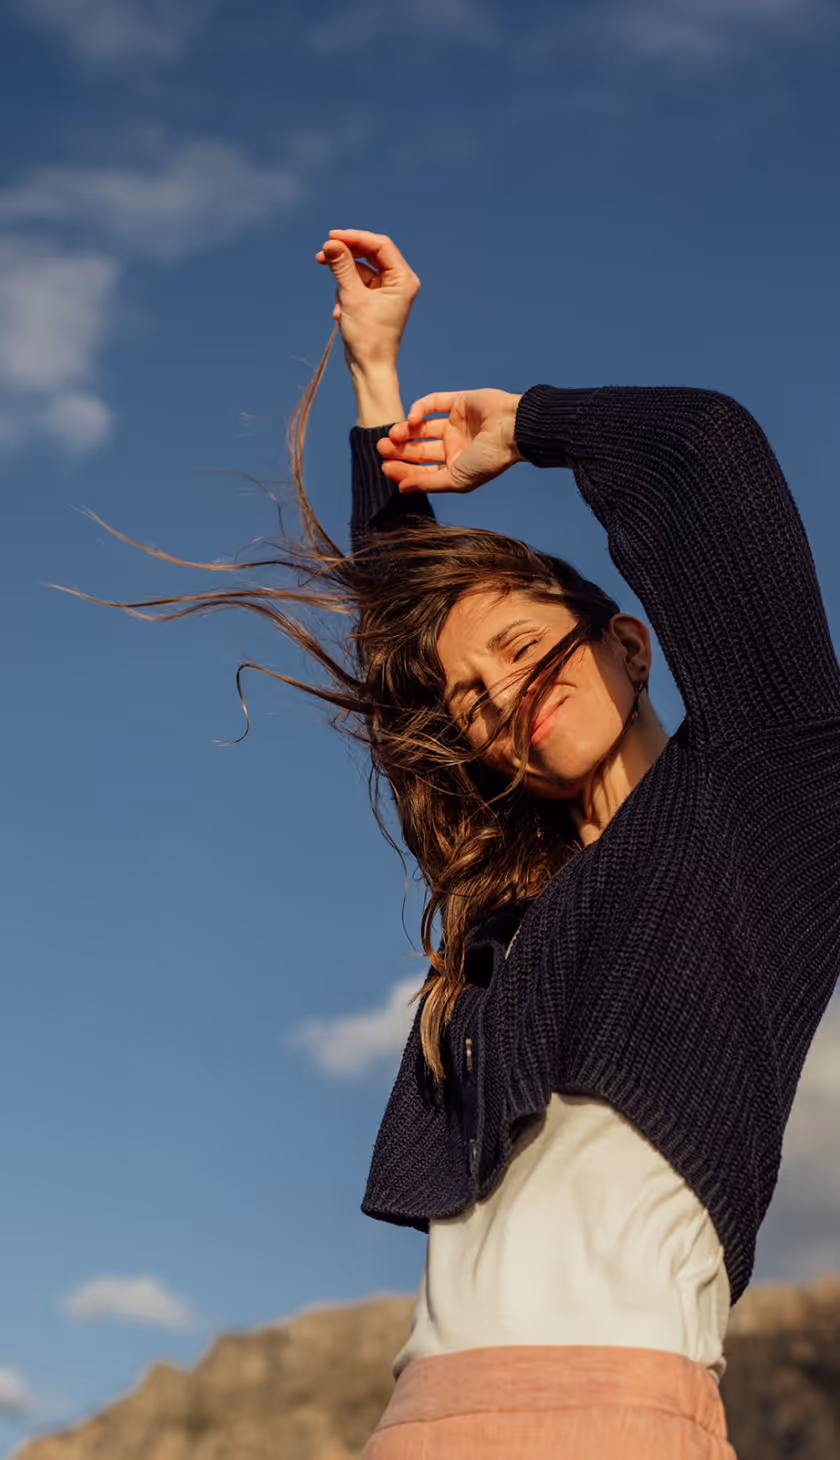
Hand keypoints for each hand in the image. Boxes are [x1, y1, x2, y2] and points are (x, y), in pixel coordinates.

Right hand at [315, 229, 419, 377]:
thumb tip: (330, 243)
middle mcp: (398, 282)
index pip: (380, 246)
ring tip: (338, 306)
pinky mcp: (374, 300)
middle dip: (345, 256)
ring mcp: (386, 291)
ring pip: (359, 271)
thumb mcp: (352, 298)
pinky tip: (340, 314)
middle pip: (368, 254)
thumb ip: (342, 267)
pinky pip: (356, 285)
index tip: (332, 236)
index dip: (355, 237)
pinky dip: (344, 295)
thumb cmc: (368, 337)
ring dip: (343, 284)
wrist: (369, 368)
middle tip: (321, 255)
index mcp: (403, 279)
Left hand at [378, 390, 522, 493]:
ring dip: (404, 430)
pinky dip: (419, 409)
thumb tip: (401, 489)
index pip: (423, 469)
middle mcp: (454, 446)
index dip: (403, 469)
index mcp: (456, 466)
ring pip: (421, 427)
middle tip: (381, 448)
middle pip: (419, 448)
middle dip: (399, 449)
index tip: (385, 467)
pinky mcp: (457, 402)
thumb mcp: (457, 479)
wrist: (513, 429)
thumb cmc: (489, 460)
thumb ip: (428, 483)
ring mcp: (456, 424)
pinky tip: (411, 419)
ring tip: (392, 435)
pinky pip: (432, 404)